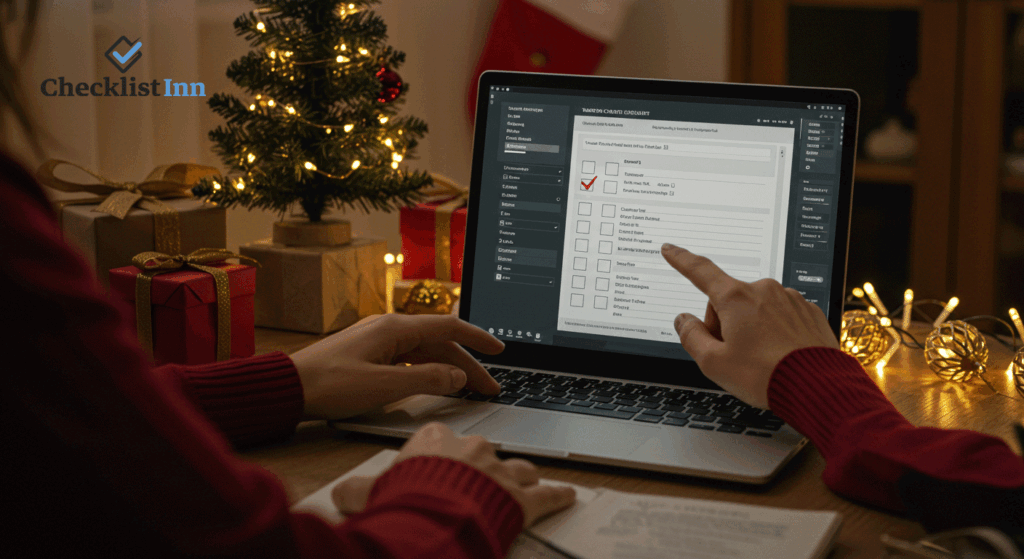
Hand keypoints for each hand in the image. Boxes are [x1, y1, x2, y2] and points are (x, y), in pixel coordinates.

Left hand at [291, 314, 503, 419]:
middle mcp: (389, 329)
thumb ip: (427, 380)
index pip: (449, 327)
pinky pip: (409, 360)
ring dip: (449, 369)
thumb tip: (458, 377)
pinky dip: (429, 372)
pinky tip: (436, 385)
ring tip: (469, 390)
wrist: (288, 388)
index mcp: (395, 328)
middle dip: (468, 364)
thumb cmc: (330, 385)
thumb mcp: (384, 386)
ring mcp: (378, 342)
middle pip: (440, 343)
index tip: (501, 350)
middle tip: (490, 387)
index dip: (478, 338)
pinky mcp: (369, 356)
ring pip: (426, 352)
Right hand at [332, 423, 575, 525]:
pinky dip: (557, 495)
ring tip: (522, 485)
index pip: (441, 440)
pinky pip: (547, 494)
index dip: (440, 458)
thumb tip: (343, 493)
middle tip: (476, 484)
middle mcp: (472, 448)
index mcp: (434, 440)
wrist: (432, 521)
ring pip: (518, 466)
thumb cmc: (400, 503)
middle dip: (481, 467)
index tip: (438, 470)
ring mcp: (500, 470)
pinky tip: (567, 496)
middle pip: (483, 452)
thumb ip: (357, 490)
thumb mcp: (364, 495)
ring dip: (519, 477)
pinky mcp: (522, 498)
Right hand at [660, 243, 838, 407]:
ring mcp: (789, 299)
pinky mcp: (808, 311)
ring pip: (757, 309)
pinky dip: (776, 332)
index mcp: (736, 299)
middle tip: (732, 355)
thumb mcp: (714, 363)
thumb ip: (691, 337)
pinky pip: (782, 316)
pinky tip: (780, 354)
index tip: (670, 249)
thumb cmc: (766, 375)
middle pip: (729, 301)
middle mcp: (764, 290)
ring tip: (761, 359)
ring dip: (752, 328)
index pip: (700, 272)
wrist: (818, 387)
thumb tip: (684, 320)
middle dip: (724, 323)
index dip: (681, 260)